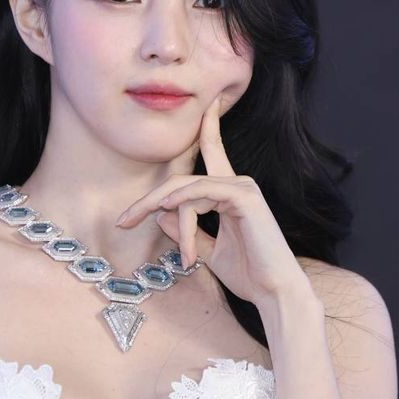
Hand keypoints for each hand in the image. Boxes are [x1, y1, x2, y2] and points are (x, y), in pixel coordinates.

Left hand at [115, 96, 308, 307]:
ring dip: (161, 211)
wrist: (274, 293)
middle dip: (149, 199)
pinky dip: (182, 200)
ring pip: (187, 189)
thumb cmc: (249, 274)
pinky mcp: (246, 198)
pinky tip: (165, 207)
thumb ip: (185, 230)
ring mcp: (243, 188)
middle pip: (182, 180)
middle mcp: (237, 184)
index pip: (214, 153)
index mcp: (230, 193)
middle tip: (123, 220)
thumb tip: (160, 212)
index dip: (208, 128)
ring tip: (142, 228)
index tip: (206, 104)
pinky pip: (203, 191)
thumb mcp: (207, 251)